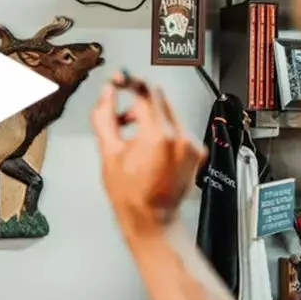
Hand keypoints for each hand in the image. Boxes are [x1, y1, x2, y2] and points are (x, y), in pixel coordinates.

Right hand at [91, 72, 204, 240]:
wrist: (152, 220)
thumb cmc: (130, 196)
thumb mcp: (108, 152)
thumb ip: (104, 117)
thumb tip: (106, 94)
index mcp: (158, 136)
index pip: (145, 92)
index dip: (128, 81)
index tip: (119, 79)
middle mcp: (180, 137)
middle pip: (159, 97)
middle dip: (138, 99)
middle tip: (121, 112)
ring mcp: (191, 145)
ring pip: (169, 111)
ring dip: (149, 114)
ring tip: (132, 133)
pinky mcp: (196, 151)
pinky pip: (178, 127)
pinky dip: (162, 128)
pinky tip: (148, 145)